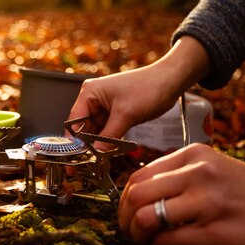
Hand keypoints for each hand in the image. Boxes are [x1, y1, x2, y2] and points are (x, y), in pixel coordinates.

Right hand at [67, 36, 209, 145]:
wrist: (170, 81)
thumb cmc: (149, 87)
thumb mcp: (126, 114)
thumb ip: (109, 136)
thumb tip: (96, 153)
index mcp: (90, 93)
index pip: (74, 121)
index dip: (74, 141)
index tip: (76, 158)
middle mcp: (94, 99)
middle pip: (83, 128)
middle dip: (87, 145)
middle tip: (88, 163)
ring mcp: (104, 107)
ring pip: (95, 132)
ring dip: (99, 145)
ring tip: (100, 159)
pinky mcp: (115, 113)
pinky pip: (107, 131)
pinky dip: (108, 141)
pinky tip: (110, 152)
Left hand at [119, 143, 244, 244]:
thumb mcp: (216, 170)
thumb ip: (180, 176)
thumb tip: (142, 197)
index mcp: (194, 155)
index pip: (138, 174)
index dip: (124, 198)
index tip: (128, 213)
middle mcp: (197, 173)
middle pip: (135, 194)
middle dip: (124, 218)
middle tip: (132, 232)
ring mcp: (206, 202)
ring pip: (144, 217)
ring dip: (139, 236)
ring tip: (148, 243)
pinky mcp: (215, 232)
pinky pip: (167, 242)